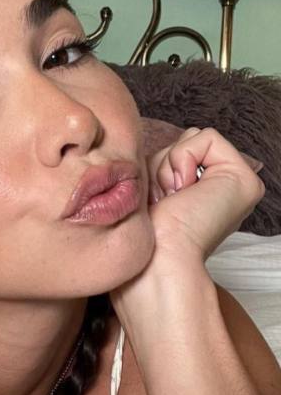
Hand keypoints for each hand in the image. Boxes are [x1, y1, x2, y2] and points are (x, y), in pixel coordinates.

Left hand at [143, 126, 264, 266]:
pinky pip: (207, 137)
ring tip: (172, 198)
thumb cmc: (148, 230)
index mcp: (210, 192)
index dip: (159, 168)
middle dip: (163, 165)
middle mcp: (229, 187)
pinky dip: (182, 159)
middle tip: (166, 199)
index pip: (180, 151)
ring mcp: (242, 184)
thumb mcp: (152, 187)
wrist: (158, 256)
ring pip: (192, 138)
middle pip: (185, 142)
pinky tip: (183, 192)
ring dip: (168, 165)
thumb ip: (163, 165)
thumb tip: (160, 148)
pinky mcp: (245, 179)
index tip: (159, 200)